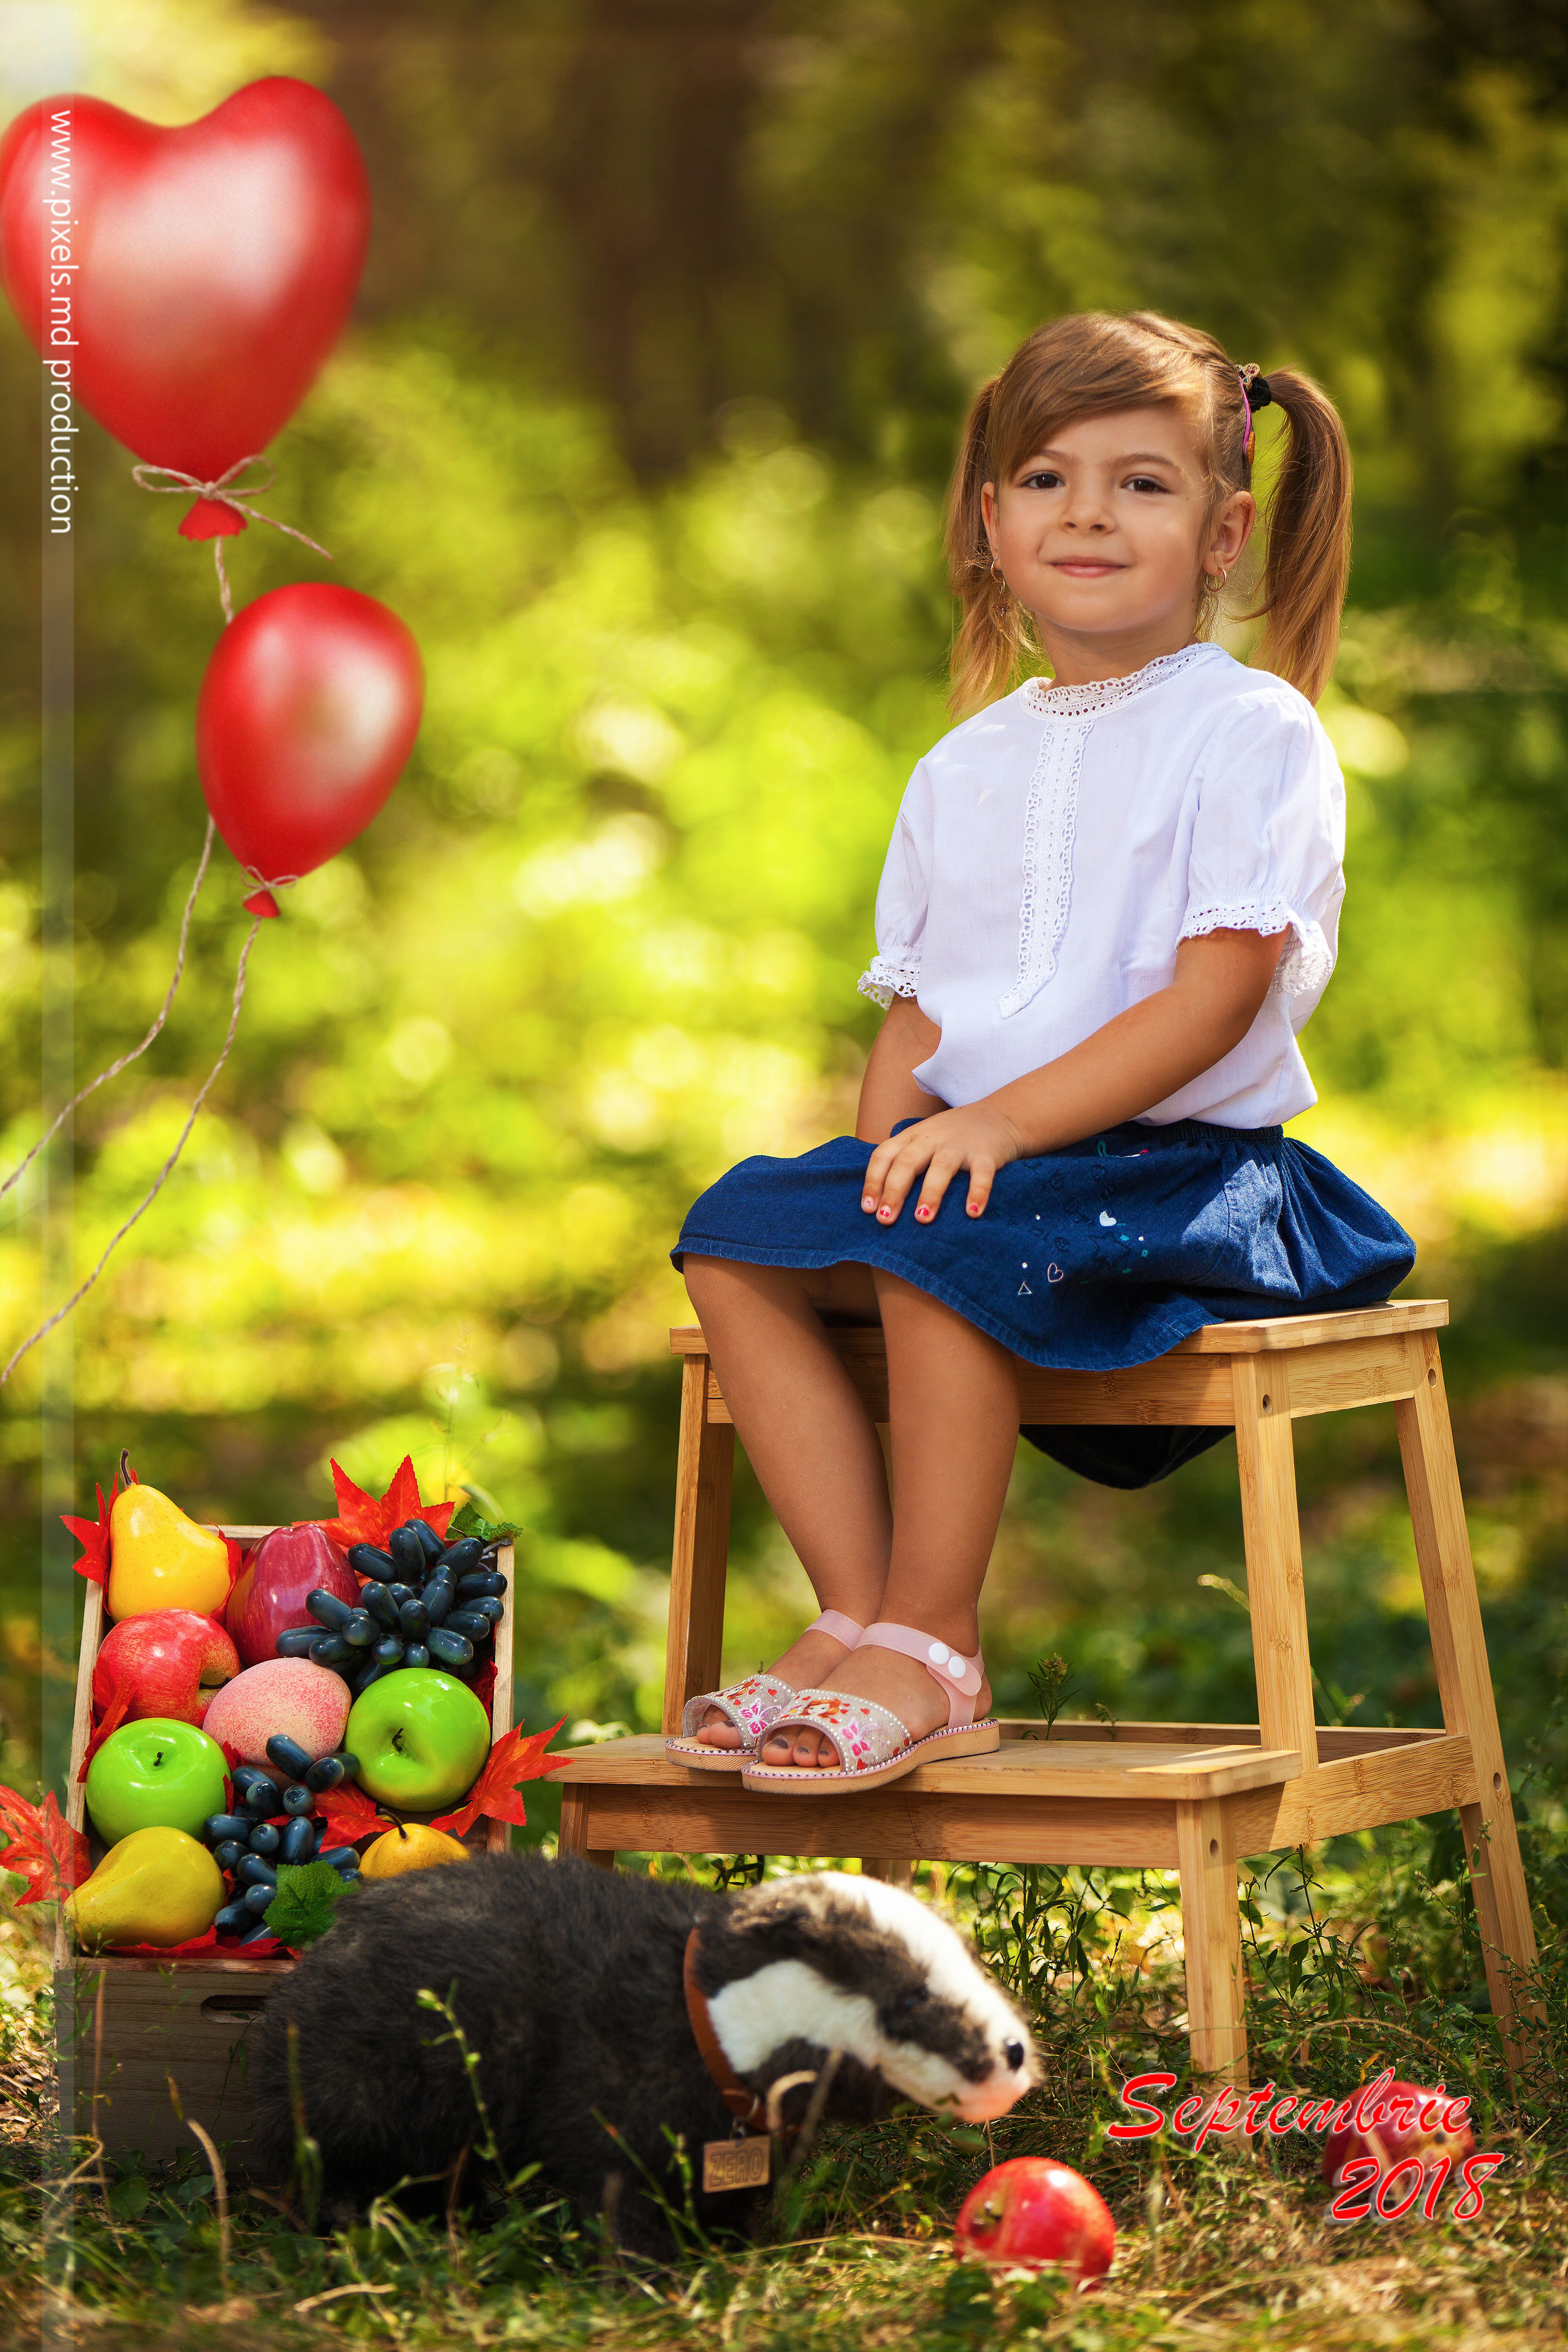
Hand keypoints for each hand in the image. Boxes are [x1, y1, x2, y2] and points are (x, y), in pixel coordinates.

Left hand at [861, 1104, 1024, 1224]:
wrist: (1000, 1116)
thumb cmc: (952, 1137)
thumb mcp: (923, 1140)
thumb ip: (903, 1161)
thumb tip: (879, 1204)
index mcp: (911, 1136)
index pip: (884, 1156)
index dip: (873, 1181)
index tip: (867, 1209)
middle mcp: (932, 1138)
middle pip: (907, 1163)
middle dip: (894, 1192)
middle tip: (885, 1219)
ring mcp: (959, 1144)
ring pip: (941, 1167)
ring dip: (930, 1193)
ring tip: (922, 1218)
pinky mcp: (987, 1153)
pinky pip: (982, 1173)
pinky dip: (978, 1192)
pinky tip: (972, 1213)